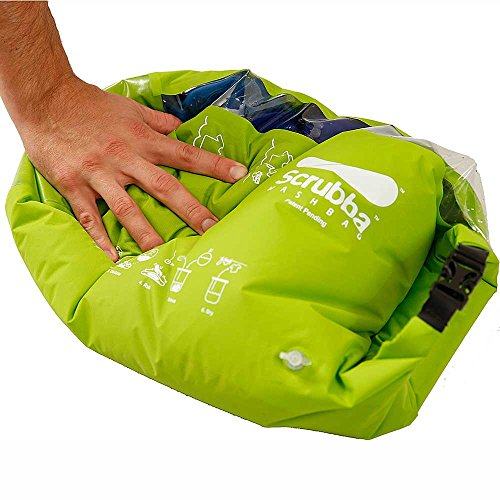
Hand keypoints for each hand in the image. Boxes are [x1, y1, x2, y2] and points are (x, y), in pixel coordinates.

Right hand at [19, 76, 247, 260]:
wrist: (47, 98)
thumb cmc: (91, 104)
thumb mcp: (130, 108)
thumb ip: (157, 121)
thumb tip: (180, 127)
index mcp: (142, 140)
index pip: (185, 154)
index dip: (214, 165)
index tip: (240, 175)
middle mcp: (125, 158)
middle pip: (164, 187)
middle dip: (190, 209)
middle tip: (212, 230)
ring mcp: (99, 173)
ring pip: (127, 208)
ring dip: (147, 234)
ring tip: (165, 256)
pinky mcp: (74, 185)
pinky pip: (88, 216)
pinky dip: (100, 238)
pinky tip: (114, 258)